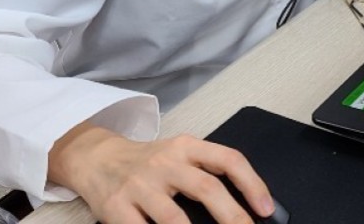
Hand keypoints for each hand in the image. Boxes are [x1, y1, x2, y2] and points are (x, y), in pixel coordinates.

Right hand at [48, 122, 273, 223]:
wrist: (96, 158)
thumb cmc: (148, 162)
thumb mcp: (178, 156)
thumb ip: (207, 173)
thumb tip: (247, 206)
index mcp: (186, 147)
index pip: (228, 159)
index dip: (252, 183)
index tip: (267, 209)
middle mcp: (165, 162)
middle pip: (207, 188)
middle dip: (233, 217)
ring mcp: (140, 186)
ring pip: (175, 219)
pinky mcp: (117, 208)